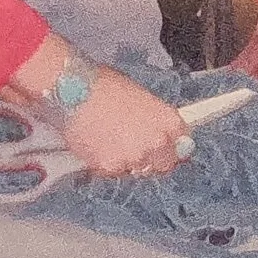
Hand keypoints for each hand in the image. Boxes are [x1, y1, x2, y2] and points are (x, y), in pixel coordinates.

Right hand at [58, 67, 190, 177]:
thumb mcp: (139, 95)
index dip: (173, 147)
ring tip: (109, 139)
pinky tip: (96, 143)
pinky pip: (113, 172)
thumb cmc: (103, 85)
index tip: (166, 147)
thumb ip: (153, 118)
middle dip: (152, 159)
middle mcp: (157, 143)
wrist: (73, 90)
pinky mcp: (112, 168)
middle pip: (164, 164)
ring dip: (127, 160)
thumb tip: (154, 128)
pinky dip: (105, 162)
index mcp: (169, 121)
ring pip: (136, 170)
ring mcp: (135, 158)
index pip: (184, 146)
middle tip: (135, 147)